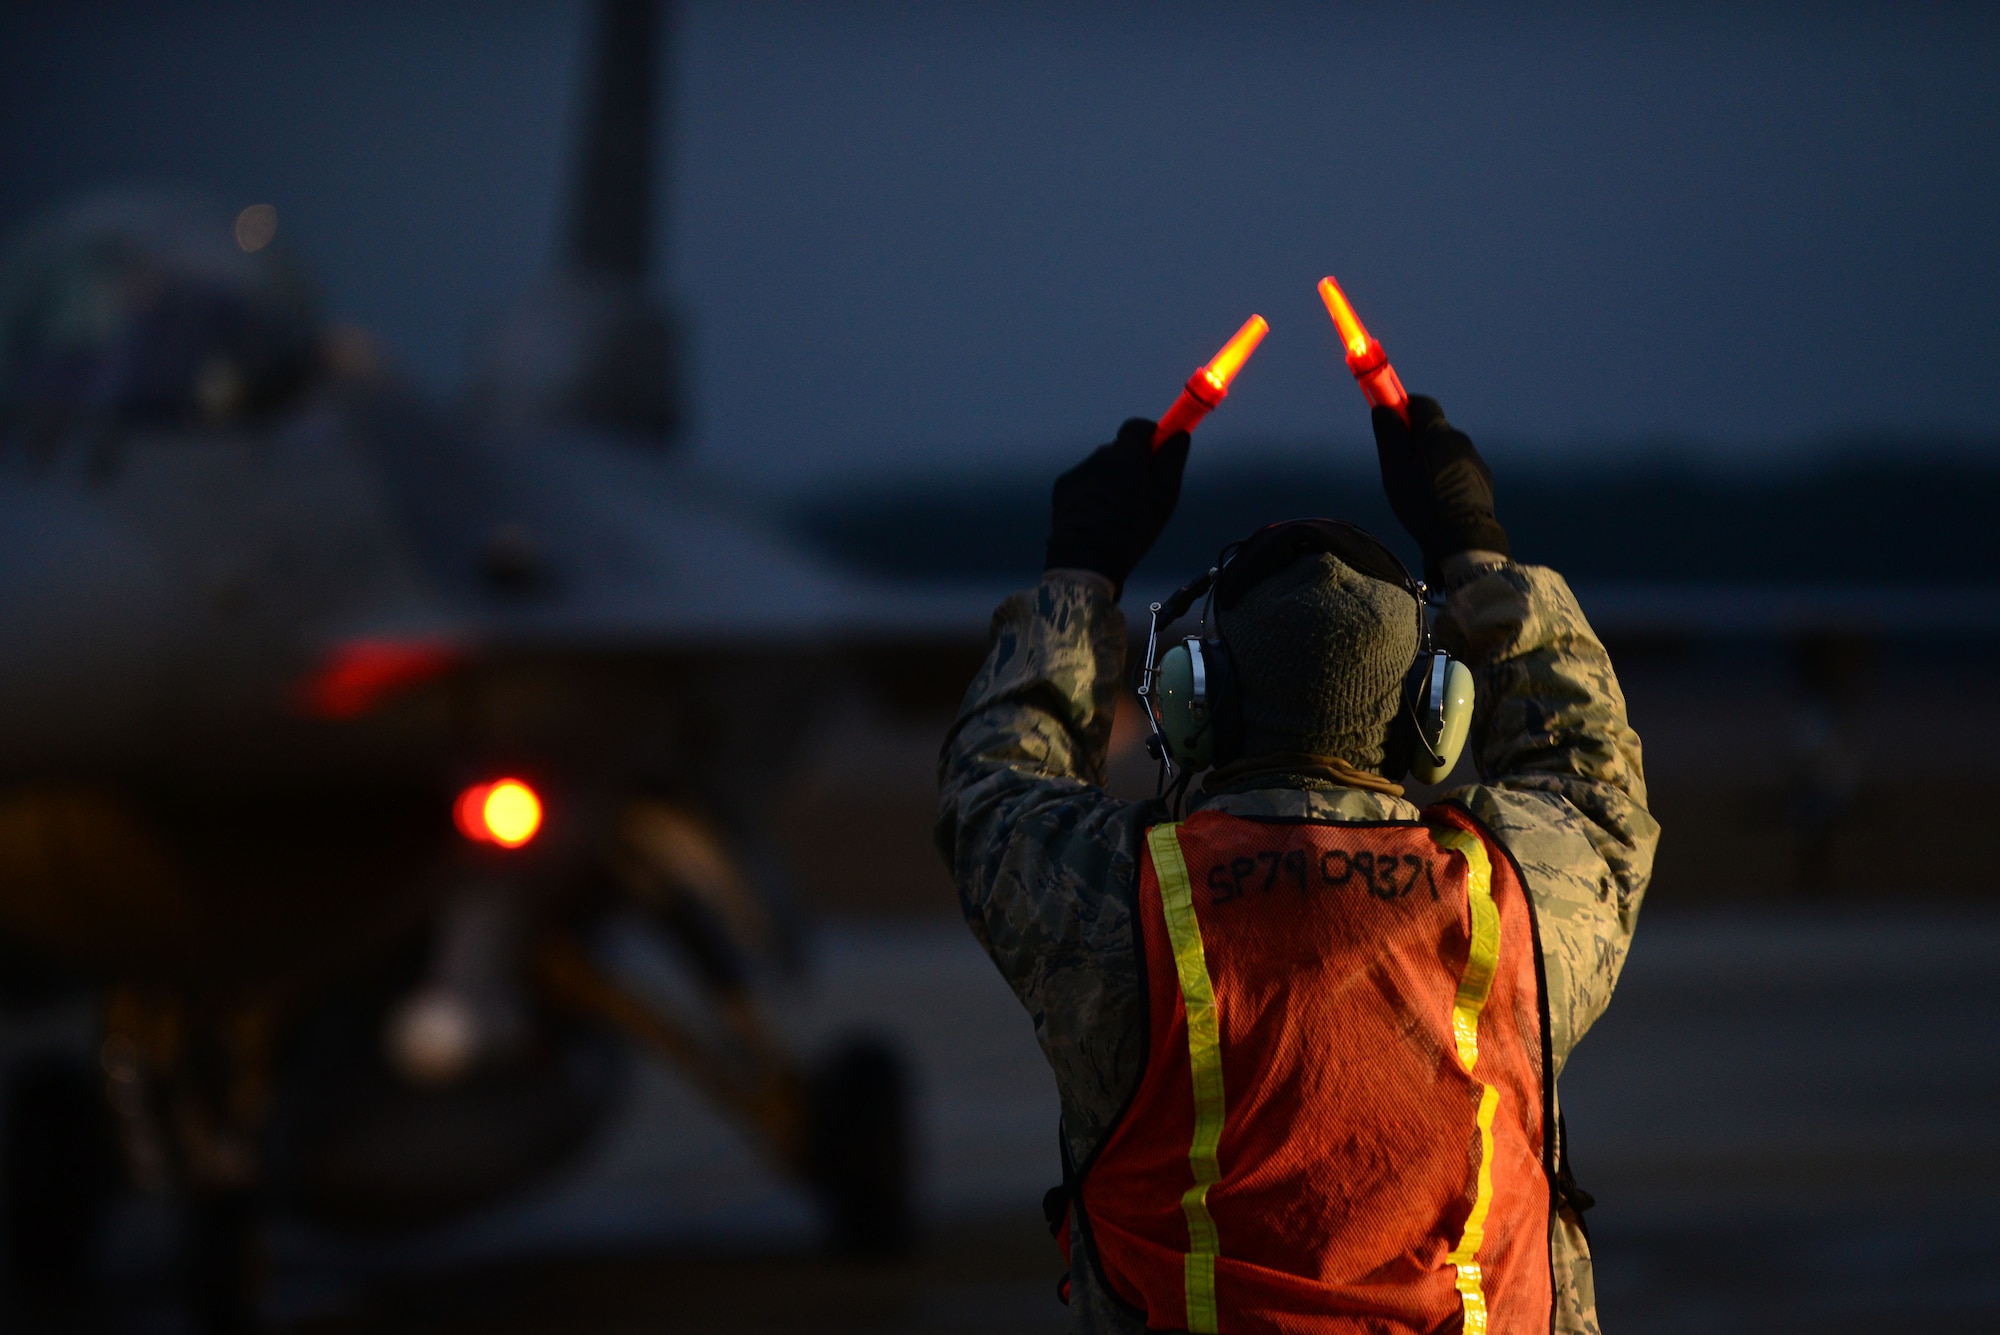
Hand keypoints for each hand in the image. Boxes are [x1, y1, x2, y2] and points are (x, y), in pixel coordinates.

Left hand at [1044, 419, 1190, 597]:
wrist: (1085, 557)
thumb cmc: (1131, 529)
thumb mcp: (1164, 498)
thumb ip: (1171, 461)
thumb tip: (1179, 434)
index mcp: (1125, 456)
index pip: (1137, 426)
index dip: (1150, 434)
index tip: (1159, 450)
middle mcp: (1098, 457)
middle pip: (1119, 450)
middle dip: (1131, 464)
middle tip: (1141, 494)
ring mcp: (1077, 472)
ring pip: (1101, 468)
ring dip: (1111, 481)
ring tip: (1117, 514)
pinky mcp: (1062, 487)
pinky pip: (1084, 483)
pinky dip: (1092, 494)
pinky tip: (1097, 519)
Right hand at [1371, 395, 1508, 583]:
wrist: (1463, 538)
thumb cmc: (1422, 505)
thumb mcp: (1394, 471)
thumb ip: (1389, 436)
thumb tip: (1383, 407)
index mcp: (1437, 434)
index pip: (1421, 403)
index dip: (1403, 407)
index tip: (1391, 422)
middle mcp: (1459, 439)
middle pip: (1433, 428)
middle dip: (1415, 438)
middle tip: (1400, 465)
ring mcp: (1473, 458)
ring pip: (1446, 448)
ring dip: (1431, 458)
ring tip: (1421, 488)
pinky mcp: (1482, 477)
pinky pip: (1458, 465)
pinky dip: (1446, 472)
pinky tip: (1439, 497)